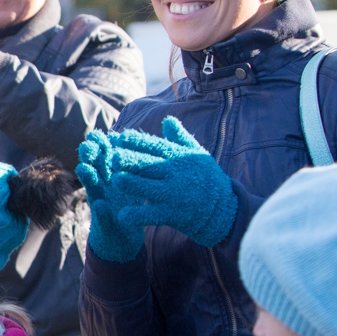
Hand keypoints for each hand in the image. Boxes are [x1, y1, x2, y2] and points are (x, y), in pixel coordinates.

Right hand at [76, 132, 144, 261]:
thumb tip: (144, 135)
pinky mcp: (105, 222)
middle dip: (90, 154)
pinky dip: (101, 210)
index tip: (106, 133)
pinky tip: (100, 204)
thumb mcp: (136, 183)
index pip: (106, 154)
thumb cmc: (133, 205)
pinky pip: (102, 216)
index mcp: (114, 174)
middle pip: (95, 165)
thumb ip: (135, 163)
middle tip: (88, 144)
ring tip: (84, 168)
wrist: (124, 239)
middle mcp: (104, 186)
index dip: (104, 143)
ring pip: (92, 187)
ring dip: (87, 177)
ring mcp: (102, 203)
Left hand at [103, 117, 237, 247]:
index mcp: (177, 158)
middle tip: (113, 156)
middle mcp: (174, 175)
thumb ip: (180, 138)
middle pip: (149, 165)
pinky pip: (152, 215)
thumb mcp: (196, 155)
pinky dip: (138, 215)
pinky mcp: (172, 214)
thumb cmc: (207, 178)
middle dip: (131, 160)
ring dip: (132, 184)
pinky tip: (123, 216)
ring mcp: (173, 195)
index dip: (138, 141)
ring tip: (115, 180)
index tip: (121, 136)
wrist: (223, 208)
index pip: (156, 146)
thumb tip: (167, 119)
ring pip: (148, 188)